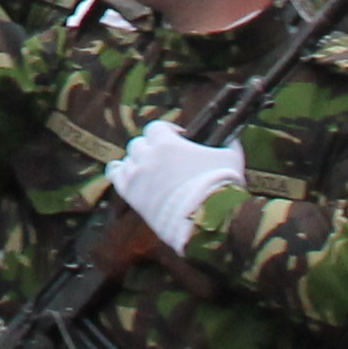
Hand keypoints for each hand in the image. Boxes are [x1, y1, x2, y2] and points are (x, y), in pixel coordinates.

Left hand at [109, 121, 245, 248]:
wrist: (209, 220)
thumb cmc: (221, 186)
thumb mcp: (231, 157)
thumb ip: (228, 143)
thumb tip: (232, 137)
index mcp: (167, 143)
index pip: (156, 128)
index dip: (167, 132)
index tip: (178, 139)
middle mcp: (147, 156)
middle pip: (139, 144)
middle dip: (151, 149)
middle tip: (165, 160)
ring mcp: (137, 176)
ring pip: (127, 160)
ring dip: (137, 163)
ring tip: (151, 172)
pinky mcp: (132, 196)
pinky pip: (116, 177)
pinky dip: (120, 173)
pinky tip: (127, 175)